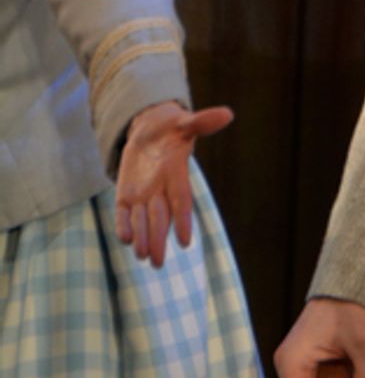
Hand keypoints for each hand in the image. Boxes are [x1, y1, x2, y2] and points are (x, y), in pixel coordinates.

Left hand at [114, 99, 232, 267]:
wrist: (150, 132)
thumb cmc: (171, 128)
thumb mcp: (184, 123)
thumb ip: (202, 122)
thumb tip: (227, 114)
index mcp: (177, 176)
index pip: (182, 201)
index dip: (183, 220)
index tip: (185, 242)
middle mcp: (161, 190)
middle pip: (160, 219)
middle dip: (158, 240)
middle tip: (158, 263)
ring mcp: (143, 195)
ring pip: (142, 221)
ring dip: (141, 238)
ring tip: (141, 256)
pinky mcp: (126, 196)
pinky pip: (124, 215)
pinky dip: (124, 226)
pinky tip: (123, 238)